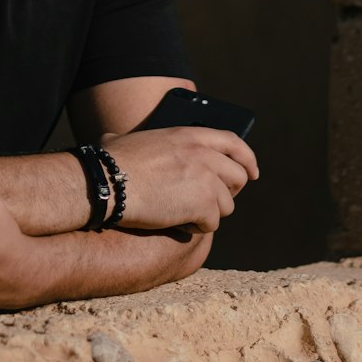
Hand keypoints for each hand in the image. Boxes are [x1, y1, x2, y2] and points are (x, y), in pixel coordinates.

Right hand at [102, 126, 257, 234]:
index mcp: (189, 134)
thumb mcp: (125, 139)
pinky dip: (196, 227)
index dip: (247, 158)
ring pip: (227, 205)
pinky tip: (177, 222)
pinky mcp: (203, 204)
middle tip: (210, 203)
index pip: (233, 142)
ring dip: (209, 213)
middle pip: (238, 177)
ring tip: (184, 213)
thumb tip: (111, 140)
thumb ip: (135, 140)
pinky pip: (212, 224)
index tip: (253, 172)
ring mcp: (206, 178)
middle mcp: (204, 153)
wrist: (108, 183)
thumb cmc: (109, 163)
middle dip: (227, 192)